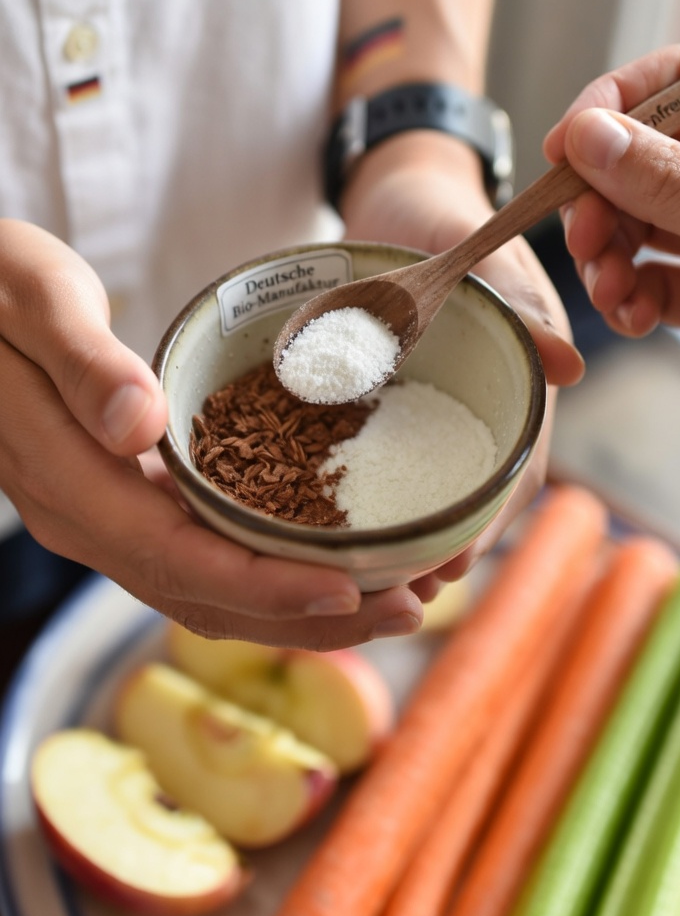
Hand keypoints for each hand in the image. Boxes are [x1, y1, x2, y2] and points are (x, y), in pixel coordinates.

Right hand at [0, 220, 423, 644]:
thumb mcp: (33, 300)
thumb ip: (84, 365)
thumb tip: (139, 428)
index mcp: (67, 479)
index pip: (176, 557)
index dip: (264, 585)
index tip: (347, 590)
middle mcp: (84, 519)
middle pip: (204, 596)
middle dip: (306, 615)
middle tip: (407, 608)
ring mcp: (102, 518)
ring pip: (206, 592)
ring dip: (297, 608)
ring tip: (389, 598)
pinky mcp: (122, 503)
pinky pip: (201, 561)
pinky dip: (268, 576)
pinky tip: (327, 563)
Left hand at [339, 131, 583, 575]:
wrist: (390, 192)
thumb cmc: (441, 209)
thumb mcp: (478, 244)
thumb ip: (518, 299)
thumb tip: (569, 369)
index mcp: (514, 375)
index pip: (517, 465)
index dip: (491, 519)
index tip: (457, 562)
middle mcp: (474, 401)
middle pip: (473, 491)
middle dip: (445, 544)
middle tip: (404, 594)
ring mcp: (430, 405)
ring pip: (426, 483)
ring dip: (406, 532)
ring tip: (367, 581)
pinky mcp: (386, 401)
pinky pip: (378, 455)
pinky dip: (363, 493)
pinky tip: (331, 527)